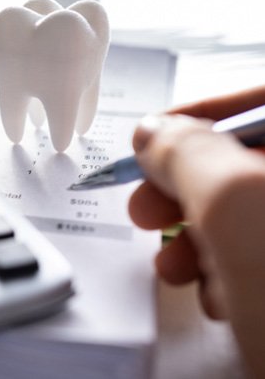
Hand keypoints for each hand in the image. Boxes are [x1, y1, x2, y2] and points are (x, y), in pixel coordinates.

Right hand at [128, 85, 264, 376]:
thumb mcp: (236, 206)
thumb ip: (188, 152)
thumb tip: (155, 133)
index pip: (261, 106)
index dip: (201, 114)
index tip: (152, 138)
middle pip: (245, 164)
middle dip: (184, 189)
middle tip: (148, 207)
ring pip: (243, 215)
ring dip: (195, 239)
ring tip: (176, 266)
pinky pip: (252, 254)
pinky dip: (222, 270)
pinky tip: (215, 294)